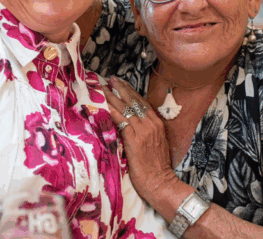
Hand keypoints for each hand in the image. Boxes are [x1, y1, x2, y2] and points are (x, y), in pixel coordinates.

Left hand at [104, 76, 176, 196]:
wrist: (160, 182)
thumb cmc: (156, 167)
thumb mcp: (155, 144)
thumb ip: (146, 132)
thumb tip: (132, 124)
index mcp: (157, 124)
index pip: (142, 103)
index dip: (130, 92)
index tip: (121, 84)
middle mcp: (151, 124)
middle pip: (134, 101)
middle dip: (121, 89)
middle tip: (111, 80)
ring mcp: (143, 131)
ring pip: (125, 108)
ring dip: (112, 97)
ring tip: (103, 88)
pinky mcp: (134, 139)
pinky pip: (121, 121)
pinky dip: (111, 111)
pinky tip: (104, 105)